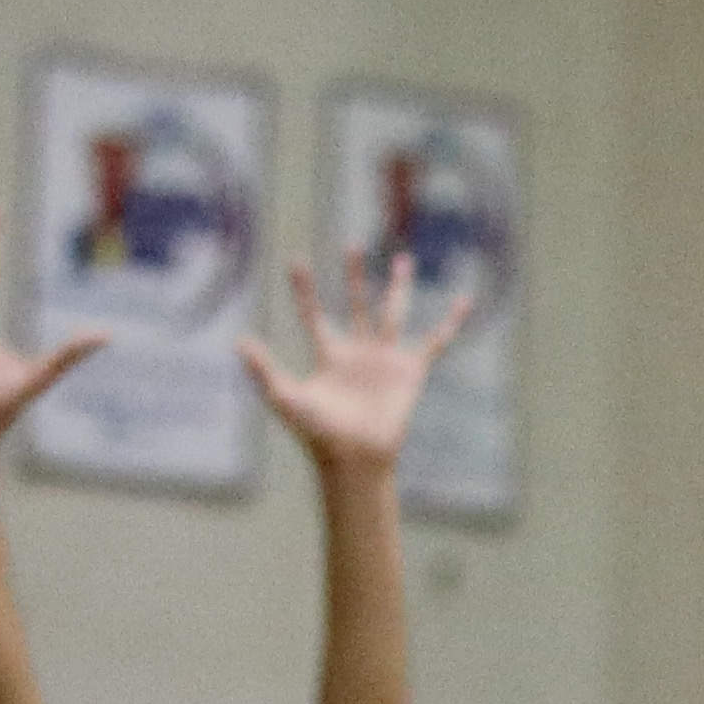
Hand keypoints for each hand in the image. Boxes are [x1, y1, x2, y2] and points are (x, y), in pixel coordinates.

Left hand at [236, 251, 474, 481]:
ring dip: (397, 286)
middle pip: (357, 304)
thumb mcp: (286, 398)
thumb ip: (264, 370)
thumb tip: (239, 340)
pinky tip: (464, 302)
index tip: (296, 261)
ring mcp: (386, 360)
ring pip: (392, 313)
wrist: (356, 458)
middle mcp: (358, 353)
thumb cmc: (319, 434)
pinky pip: (435, 341)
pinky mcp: (411, 370)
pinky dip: (451, 322)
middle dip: (354, 276)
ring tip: (402, 260)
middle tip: (352, 245)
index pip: (315, 315)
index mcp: (329, 357)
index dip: (305, 290)